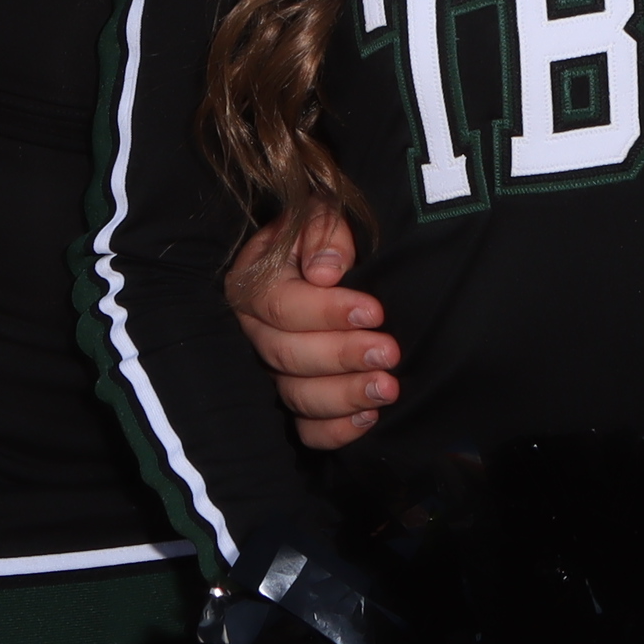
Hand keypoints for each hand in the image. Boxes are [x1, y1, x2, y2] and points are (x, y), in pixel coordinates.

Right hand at [228, 212, 397, 450]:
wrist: (335, 262)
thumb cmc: (325, 235)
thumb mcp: (322, 212)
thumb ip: (323, 230)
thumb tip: (325, 272)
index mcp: (254, 283)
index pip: (280, 305)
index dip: (327, 312)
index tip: (374, 311)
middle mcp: (254, 332)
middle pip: (287, 354)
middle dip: (342, 355)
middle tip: (388, 352)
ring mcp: (271, 370)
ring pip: (296, 396)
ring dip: (345, 396)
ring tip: (387, 387)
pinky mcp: (292, 400)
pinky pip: (304, 429)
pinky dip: (336, 431)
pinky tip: (369, 417)